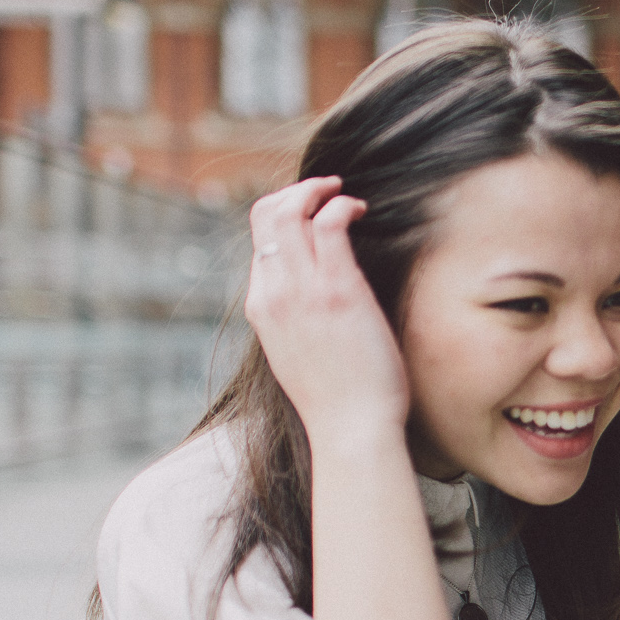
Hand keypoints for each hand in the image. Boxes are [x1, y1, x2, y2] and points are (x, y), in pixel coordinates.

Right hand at [246, 178, 405, 449]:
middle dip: (294, 192)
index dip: (283, 218)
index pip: (259, 243)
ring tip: (342, 193)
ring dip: (317, 189)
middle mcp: (274, 293)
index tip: (312, 216)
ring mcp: (302, 290)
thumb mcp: (299, 355)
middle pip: (264, 215)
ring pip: (289, 210)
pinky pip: (329, 223)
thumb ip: (298, 322)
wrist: (350, 430)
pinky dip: (342, 204)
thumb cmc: (337, 401)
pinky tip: (359, 210)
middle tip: (325, 190)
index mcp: (262, 308)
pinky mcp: (337, 290)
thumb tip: (316, 303)